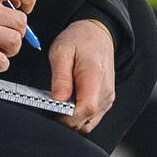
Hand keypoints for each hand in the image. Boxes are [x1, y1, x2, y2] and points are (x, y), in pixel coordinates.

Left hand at [48, 19, 114, 133]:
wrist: (97, 33)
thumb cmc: (79, 40)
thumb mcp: (61, 51)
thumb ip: (60, 77)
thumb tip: (58, 100)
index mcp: (95, 77)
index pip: (85, 109)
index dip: (65, 116)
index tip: (50, 109)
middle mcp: (106, 91)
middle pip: (85, 120)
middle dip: (64, 118)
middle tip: (49, 104)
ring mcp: (107, 98)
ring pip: (87, 123)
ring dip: (70, 118)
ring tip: (59, 101)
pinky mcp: (106, 101)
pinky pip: (91, 118)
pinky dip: (78, 116)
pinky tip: (68, 102)